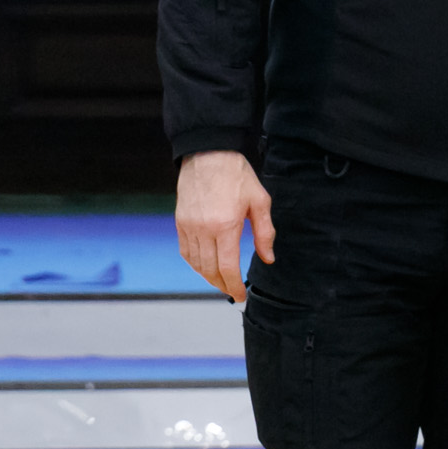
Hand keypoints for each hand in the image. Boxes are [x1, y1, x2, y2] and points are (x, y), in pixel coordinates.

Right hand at [175, 150, 274, 302]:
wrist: (208, 153)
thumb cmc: (236, 174)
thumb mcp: (259, 201)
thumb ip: (264, 232)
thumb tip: (267, 258)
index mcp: (226, 225)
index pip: (228, 268)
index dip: (234, 286)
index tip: (240, 295)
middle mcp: (204, 229)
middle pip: (210, 270)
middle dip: (222, 285)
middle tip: (232, 291)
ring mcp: (189, 226)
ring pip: (196, 264)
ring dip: (208, 277)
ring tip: (220, 281)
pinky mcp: (180, 221)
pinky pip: (185, 251)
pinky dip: (195, 264)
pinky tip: (205, 266)